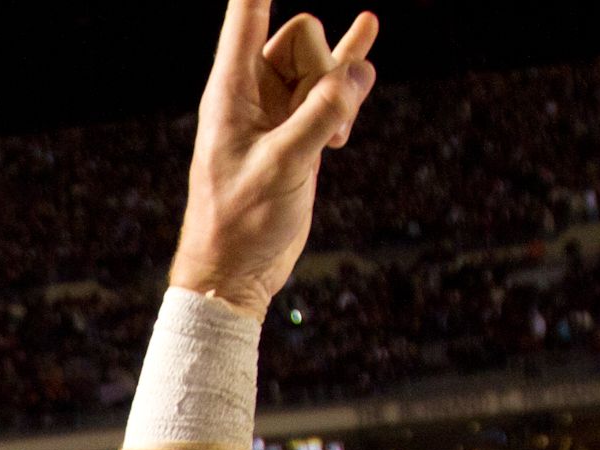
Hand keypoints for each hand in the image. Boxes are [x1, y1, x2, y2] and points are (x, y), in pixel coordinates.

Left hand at [168, 0, 380, 318]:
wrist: (236, 273)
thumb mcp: (280, 168)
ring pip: (324, 65)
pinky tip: (369, 31)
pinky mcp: (301, 131)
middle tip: (326, 126)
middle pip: (302, 38)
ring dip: (343, 87)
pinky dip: (351, 74)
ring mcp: (280, 110)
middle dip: (325, 66)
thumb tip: (354, 77)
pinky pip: (332, 88)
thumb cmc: (239, 224)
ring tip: (341, 134)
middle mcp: (253, 92)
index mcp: (230, 91)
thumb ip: (318, 119)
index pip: (245, 15)